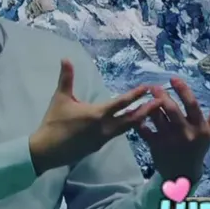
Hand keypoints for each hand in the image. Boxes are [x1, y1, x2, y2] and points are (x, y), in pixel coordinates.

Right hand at [30, 59, 161, 173]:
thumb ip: (66, 78)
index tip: (148, 87)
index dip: (136, 94)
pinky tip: (130, 125)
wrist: (47, 150)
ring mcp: (103, 139)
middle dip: (147, 110)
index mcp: (97, 114)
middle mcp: (105, 128)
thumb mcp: (59, 98)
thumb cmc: (54, 122)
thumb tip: (65, 58)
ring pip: (126, 129)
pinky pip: (117, 135)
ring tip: (150, 113)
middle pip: (132, 119)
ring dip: (138, 120)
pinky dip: (127, 128)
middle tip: (162, 102)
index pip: (121, 103)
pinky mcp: (99, 146)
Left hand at [139, 77, 209, 181]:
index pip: (192, 105)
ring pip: (156, 117)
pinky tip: (138, 112)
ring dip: (149, 105)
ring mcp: (169, 140)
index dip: (182, 89)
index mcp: (200, 128)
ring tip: (146, 97)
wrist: (184, 173)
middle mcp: (185, 133)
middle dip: (161, 95)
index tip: (173, 78)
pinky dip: (139, 120)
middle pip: (171, 109)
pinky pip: (143, 129)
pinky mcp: (155, 146)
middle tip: (154, 86)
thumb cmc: (198, 148)